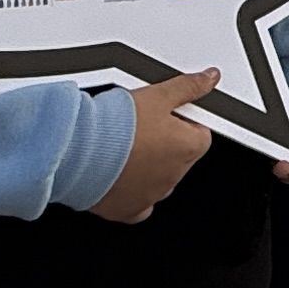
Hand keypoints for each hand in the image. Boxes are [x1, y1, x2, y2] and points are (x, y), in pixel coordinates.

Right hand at [91, 69, 222, 220]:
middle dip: (163, 142)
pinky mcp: (128, 209)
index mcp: (188, 148)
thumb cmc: (116, 126)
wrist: (79, 151)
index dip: (181, 119)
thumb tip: (209, 78)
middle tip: (139, 126)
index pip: (199, 132)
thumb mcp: (158, 95)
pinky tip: (118, 175)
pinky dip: (130, 191)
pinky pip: (137, 204)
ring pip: (157, 179)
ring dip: (146, 165)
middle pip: (178, 156)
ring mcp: (152, 195)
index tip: (164, 113)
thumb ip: (187, 87)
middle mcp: (174, 176)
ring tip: (122, 146)